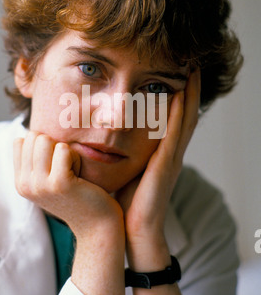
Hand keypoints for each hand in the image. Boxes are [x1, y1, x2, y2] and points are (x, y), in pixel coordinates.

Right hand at [13, 132, 122, 238]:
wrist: (97, 225)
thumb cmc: (78, 196)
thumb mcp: (49, 179)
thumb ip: (36, 160)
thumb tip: (29, 133)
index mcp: (20, 182)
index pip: (21, 141)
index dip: (43, 146)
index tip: (55, 166)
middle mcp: (25, 184)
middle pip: (34, 137)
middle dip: (55, 146)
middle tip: (67, 169)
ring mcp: (40, 185)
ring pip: (46, 140)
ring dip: (65, 151)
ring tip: (73, 172)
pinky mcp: (59, 183)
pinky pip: (64, 149)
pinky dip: (76, 157)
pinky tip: (80, 175)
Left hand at [116, 69, 200, 265]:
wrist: (132, 229)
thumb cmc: (125, 202)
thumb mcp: (123, 170)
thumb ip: (120, 153)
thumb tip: (101, 137)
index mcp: (161, 153)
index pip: (173, 118)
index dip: (179, 96)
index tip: (177, 73)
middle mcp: (170, 152)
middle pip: (185, 114)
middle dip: (190, 89)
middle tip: (192, 65)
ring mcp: (171, 158)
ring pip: (185, 120)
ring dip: (189, 95)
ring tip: (192, 72)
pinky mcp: (166, 165)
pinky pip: (175, 134)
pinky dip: (179, 114)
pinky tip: (180, 96)